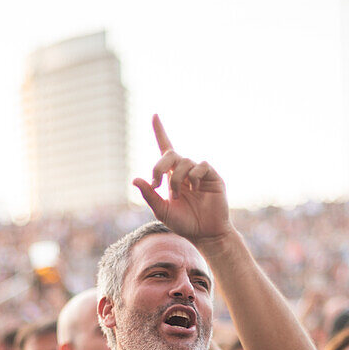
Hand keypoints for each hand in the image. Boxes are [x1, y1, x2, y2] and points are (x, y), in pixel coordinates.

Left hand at [133, 115, 233, 245]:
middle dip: (159, 166)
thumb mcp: (162, 211)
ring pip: (184, 162)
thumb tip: (135, 179)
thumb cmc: (184, 224)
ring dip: (176, 179)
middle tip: (155, 184)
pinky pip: (200, 165)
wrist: (206, 234)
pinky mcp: (213, 177)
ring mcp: (199, 173)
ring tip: (177, 195)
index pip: (165, 149)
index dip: (160, 131)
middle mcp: (185, 171)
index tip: (154, 115)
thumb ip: (150, 196)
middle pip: (170, 154)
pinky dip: (194, 175)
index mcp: (171, 176)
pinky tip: (195, 188)